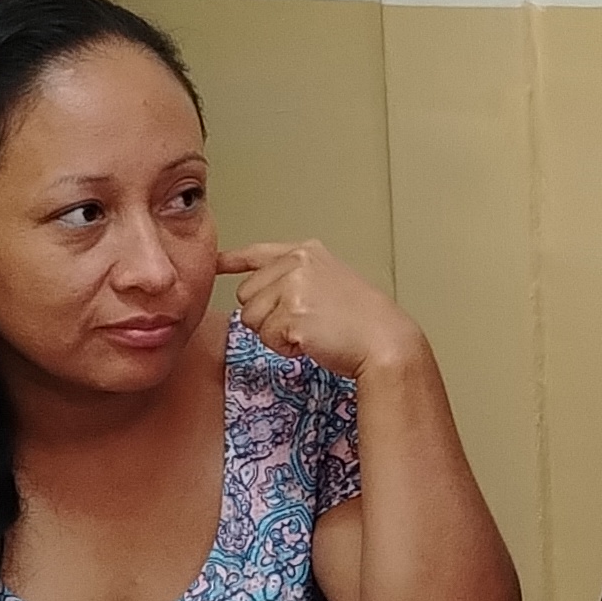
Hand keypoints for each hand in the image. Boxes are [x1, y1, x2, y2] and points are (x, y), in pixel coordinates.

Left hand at [217, 241, 422, 382]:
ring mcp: (293, 286)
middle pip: (246, 295)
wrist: (385, 341)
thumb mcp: (330, 282)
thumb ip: (294, 279)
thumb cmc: (363, 320)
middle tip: (304, 321)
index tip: (216, 263)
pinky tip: (313, 341)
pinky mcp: (291, 313)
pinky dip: (286, 348)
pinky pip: (266, 339)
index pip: (257, 253)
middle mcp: (297, 263)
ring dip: (275, 334)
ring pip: (251, 319)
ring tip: (312, 330)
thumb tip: (260, 293)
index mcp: (306, 253)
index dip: (232, 261)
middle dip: (266, 316)